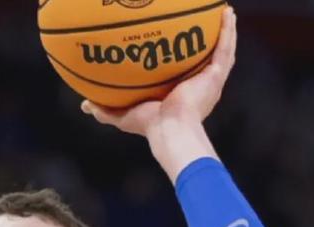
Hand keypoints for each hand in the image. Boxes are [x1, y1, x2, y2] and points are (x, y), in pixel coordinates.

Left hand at [80, 6, 236, 138]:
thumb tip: (85, 105)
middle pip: (203, 59)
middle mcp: (197, 87)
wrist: (169, 129)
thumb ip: (105, 109)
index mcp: (180, 95)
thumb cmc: (148, 126)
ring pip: (220, 51)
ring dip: (223, 31)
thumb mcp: (123, 116)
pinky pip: (225, 49)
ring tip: (224, 11)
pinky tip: (227, 13)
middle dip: (205, 42)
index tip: (176, 43)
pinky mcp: (216, 77)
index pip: (182, 72)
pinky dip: (228, 31)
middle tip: (202, 23)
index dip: (181, 58)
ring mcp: (209, 82)